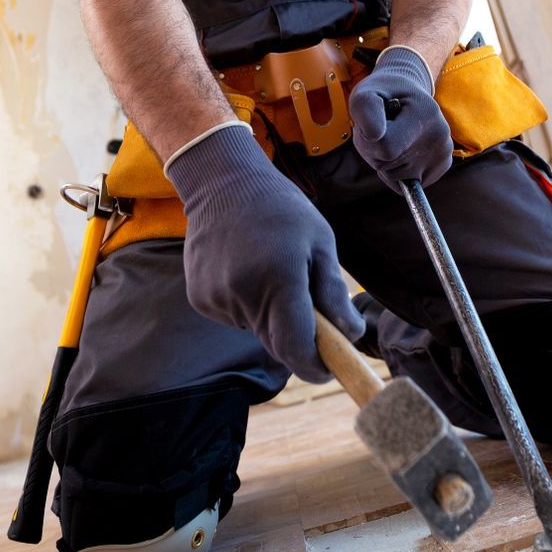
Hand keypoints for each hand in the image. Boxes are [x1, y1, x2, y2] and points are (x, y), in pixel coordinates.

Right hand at [165, 123, 364, 382]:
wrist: (222, 182)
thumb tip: (351, 333)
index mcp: (279, 278)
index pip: (296, 347)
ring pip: (256, 330)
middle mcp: (244, 293)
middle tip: (309, 307)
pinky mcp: (200, 298)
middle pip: (277, 344)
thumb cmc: (280, 207)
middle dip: (298, 338)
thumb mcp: (320, 240)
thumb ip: (333, 290)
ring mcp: (217, 297)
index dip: (316, 366)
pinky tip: (246, 269)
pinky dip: (248, 305)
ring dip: (271, 316)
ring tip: (270, 270)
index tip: (330, 368)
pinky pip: (235, 317)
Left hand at [348, 46, 452, 187]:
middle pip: (388, 164)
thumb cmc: (382, 95)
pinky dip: (396, 173)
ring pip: (395, 177)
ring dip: (384, 161)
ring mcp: (444, 152)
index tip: (369, 125)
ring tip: (392, 137)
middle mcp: (441, 134)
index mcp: (426, 112)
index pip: (386, 148)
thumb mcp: (365, 93)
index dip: (366, 141)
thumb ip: (364, 109)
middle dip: (374, 151)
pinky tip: (400, 151)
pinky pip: (407, 185)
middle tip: (380, 130)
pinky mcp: (442, 166)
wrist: (409, 94)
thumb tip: (375, 136)